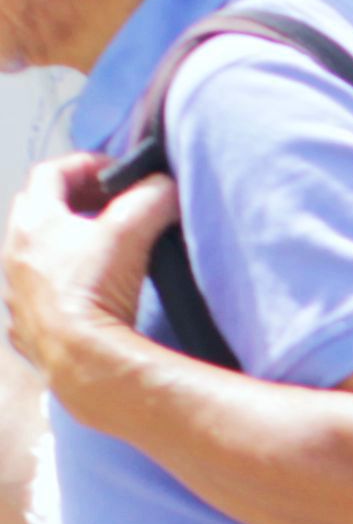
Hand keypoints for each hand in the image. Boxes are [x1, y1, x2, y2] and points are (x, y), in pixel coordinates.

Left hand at [4, 152, 171, 391]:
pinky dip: (61, 286)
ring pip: (36, 254)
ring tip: (102, 253)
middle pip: (38, 210)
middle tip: (110, 207)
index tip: (118, 173)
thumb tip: (165, 186)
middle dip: (74, 202)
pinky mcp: (25, 325)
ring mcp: (16, 291)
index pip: (51, 172)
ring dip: (66, 245)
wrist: (79, 359)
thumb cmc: (95, 288)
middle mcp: (16, 252)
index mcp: (35, 222)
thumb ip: (152, 199)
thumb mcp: (132, 232)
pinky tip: (87, 297)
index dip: (86, 164)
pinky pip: (38, 295)